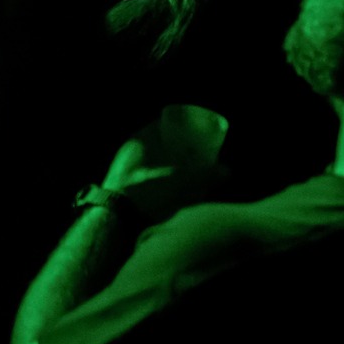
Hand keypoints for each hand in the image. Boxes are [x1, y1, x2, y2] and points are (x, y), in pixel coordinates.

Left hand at [103, 104, 229, 223]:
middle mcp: (129, 150)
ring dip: (170, 167)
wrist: (116, 219)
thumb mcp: (182, 181)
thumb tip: (226, 170)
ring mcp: (123, 168)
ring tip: (188, 176)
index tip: (198, 133)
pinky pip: (145, 178)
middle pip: (159, 143)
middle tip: (197, 157)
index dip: (183, 126)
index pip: (164, 123)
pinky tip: (172, 194)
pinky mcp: (122, 187)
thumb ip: (206, 174)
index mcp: (141, 139)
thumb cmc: (147, 192)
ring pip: (152, 162)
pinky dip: (160, 182)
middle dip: (179, 150)